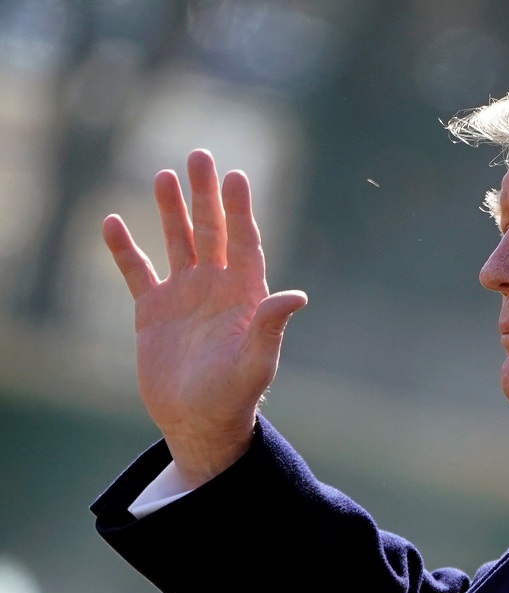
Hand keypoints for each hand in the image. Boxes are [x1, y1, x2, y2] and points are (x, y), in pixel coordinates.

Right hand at [103, 149, 307, 487]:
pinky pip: (137, 272)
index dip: (240, 209)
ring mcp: (184, 296)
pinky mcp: (153, 312)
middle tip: (200, 155)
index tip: (236, 176)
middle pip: (211, 230)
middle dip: (205, 195)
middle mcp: (216, 287)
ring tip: (164, 175)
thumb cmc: (236, 394)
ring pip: (177, 243)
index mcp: (245, 294)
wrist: (199, 421)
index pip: (244, 241)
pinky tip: (111, 222)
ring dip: (170, 211)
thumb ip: (271, 325)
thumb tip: (297, 295)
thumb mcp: (257, 361)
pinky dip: (124, 249)